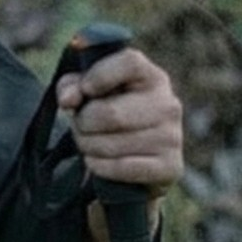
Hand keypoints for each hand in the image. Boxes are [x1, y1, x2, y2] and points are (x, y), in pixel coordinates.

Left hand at [55, 47, 182, 241]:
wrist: (126, 179)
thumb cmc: (103, 129)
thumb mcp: (86, 104)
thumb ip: (72, 90)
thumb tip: (68, 96)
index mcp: (150, 77)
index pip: (129, 62)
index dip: (98, 77)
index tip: (78, 94)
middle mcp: (168, 103)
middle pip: (111, 109)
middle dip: (84, 124)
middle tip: (79, 132)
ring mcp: (173, 138)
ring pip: (114, 140)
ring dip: (91, 149)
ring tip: (90, 151)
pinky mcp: (170, 170)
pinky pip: (126, 167)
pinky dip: (104, 169)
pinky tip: (99, 170)